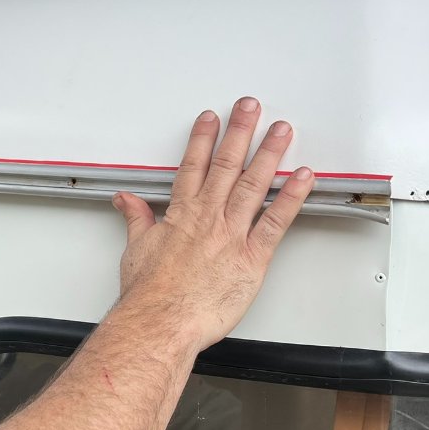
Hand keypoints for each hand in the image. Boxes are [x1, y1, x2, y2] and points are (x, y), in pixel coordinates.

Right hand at [111, 97, 312, 350]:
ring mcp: (231, 235)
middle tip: (250, 107)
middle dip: (239, 132)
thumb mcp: (135, 250)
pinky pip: (275, 222)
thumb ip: (137, 220)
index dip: (204, 139)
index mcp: (182, 214)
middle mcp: (208, 218)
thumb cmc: (149, 295)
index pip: (194, 166)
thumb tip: (126, 202)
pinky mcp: (252, 258)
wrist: (161, 322)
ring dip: (269, 153)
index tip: (212, 119)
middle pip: (227, 165)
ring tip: (281, 130)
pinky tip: (302, 177)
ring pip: (253, 185)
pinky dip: (291, 198)